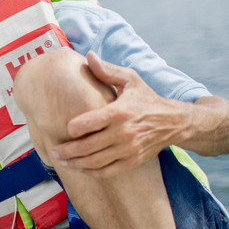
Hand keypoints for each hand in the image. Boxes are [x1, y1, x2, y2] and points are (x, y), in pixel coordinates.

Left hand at [53, 51, 187, 177]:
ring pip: (97, 161)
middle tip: (54, 152)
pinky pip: (109, 171)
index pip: (93, 122)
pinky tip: (80, 169)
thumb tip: (88, 56)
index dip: (76, 127)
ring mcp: (129, 149)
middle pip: (90, 146)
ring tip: (62, 162)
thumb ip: (107, 70)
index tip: (66, 129)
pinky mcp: (133, 160)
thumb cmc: (146, 98)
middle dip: (68, 151)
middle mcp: (125, 132)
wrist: (173, 121)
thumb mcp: (130, 79)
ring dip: (76, 163)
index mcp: (121, 111)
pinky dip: (93, 172)